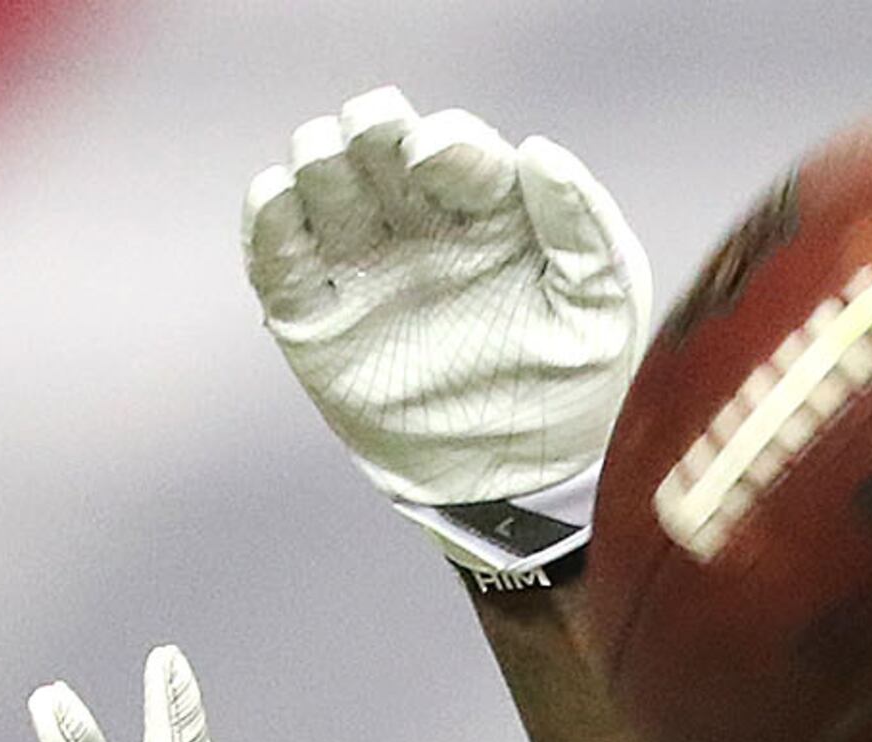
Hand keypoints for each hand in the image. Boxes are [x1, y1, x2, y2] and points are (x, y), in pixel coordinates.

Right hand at [246, 87, 652, 587]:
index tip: (435, 156)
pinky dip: (269, 218)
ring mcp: (364, 267)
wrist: (525, 483)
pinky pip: (277, 255)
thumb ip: (581, 226)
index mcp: (491, 214)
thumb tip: (540, 151)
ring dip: (319, 159)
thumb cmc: (578, 386)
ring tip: (329, 162)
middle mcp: (421, 227)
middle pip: (378, 148)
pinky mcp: (315, 317)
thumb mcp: (603, 308)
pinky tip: (280, 197)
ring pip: (322, 183)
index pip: (456, 148)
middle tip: (372, 132)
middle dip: (370, 128)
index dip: (443, 141)